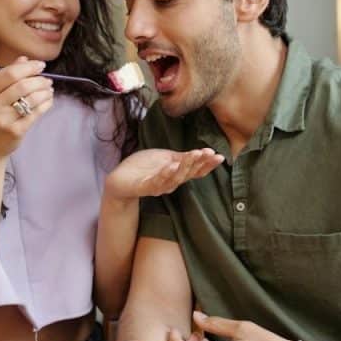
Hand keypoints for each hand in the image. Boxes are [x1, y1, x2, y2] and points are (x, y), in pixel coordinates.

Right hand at [0, 57, 53, 161]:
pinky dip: (45, 105)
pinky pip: (35, 114)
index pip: (10, 73)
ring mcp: (3, 119)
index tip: (41, 65)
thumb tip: (24, 59)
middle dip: (39, 80)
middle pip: (22, 85)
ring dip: (45, 92)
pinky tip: (48, 101)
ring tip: (49, 90)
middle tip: (48, 80)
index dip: (29, 67)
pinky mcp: (14, 131)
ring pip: (31, 99)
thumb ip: (6, 77)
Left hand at [104, 148, 223, 201]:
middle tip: (209, 152)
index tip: (220, 156)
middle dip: (200, 162)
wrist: (121, 178)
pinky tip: (172, 166)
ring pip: (176, 178)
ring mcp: (158, 186)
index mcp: (177, 174)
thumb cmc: (144, 167)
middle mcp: (171, 182)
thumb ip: (181, 157)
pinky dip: (165, 174)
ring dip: (186, 166)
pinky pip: (157, 182)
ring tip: (194, 154)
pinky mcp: (145, 187)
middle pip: (189, 173)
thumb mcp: (165, 158)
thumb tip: (200, 153)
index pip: (196, 170)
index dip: (208, 164)